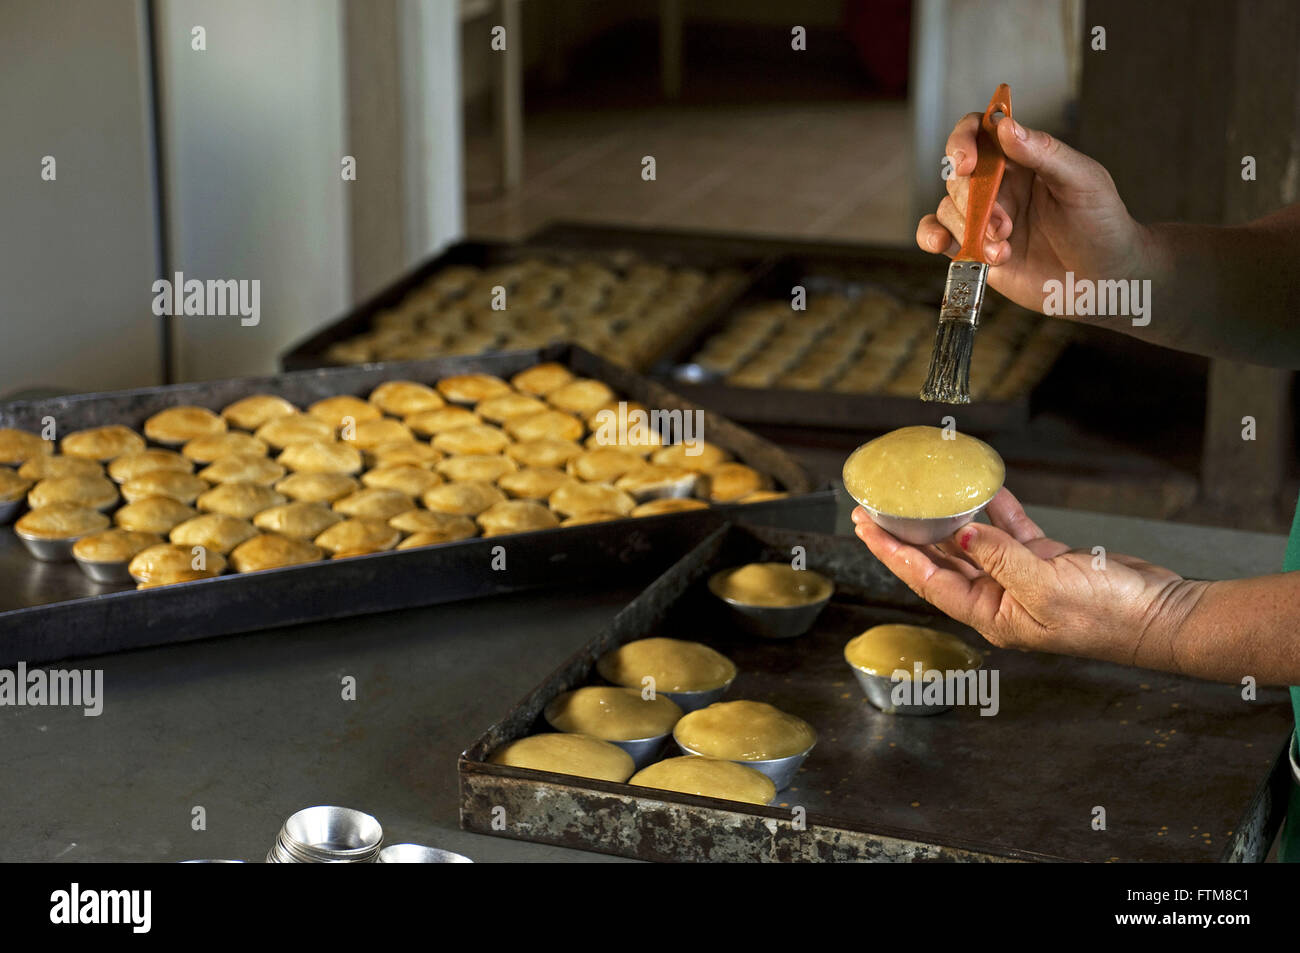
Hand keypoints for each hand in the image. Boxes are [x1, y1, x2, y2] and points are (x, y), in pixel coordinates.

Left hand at [851, 488, 1208, 669]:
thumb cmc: (1109, 616)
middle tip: (876, 505)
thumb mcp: (1046, 587)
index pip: (926, 580)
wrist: (1162, 615)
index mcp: (991, 615)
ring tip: (917, 494)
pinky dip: (997, 510)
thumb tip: (958, 534)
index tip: (865, 527)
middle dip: (907, 533)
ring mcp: (1022, 580)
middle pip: (940, 562)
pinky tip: (982, 488)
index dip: (892, 552)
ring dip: (947, 518)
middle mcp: (1000, 599)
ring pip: (972, 544)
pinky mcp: (1048, 562)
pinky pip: (1012, 531)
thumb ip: (999, 558)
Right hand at [917, 114, 1157, 314]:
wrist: (1105, 280)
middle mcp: (999, 185)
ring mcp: (985, 218)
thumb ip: (1044, 152)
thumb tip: (1004, 126)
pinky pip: (936, 234)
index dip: (963, 140)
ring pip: (948, 208)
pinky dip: (932, 236)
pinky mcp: (975, 250)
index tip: (967, 162)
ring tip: (1002, 250)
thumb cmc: (1102, 225)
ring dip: (968, 229)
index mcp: (1024, 158)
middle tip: (1005, 226)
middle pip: (959, 176)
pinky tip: (942, 245)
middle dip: (974, 201)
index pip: (980, 132)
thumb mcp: (1083, 181)